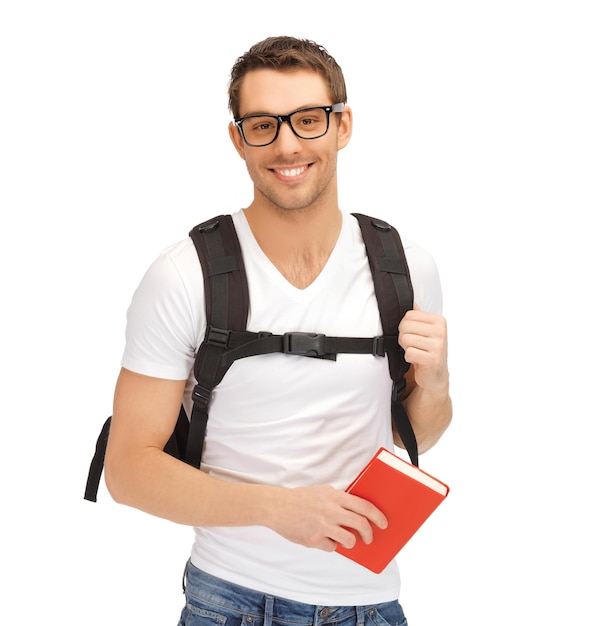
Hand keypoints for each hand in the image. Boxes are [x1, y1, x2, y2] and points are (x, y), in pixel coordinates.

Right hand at [268, 484, 386, 551]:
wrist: (276, 506)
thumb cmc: (301, 498)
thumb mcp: (322, 491)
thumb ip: (338, 500)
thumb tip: (358, 513)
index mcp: (335, 496)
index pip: (364, 506)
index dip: (377, 516)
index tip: (383, 523)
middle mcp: (331, 510)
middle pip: (361, 524)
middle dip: (369, 534)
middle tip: (369, 538)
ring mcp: (322, 526)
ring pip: (349, 540)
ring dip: (350, 542)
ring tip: (345, 539)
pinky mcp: (314, 539)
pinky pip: (331, 547)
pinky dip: (330, 545)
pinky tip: (323, 538)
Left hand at [398, 303, 447, 393]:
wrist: (435, 375)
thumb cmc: (429, 351)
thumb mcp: (426, 331)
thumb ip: (419, 316)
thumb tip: (411, 301)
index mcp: (439, 321)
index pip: (409, 315)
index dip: (405, 326)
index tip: (414, 335)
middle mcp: (441, 331)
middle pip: (405, 326)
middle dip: (404, 337)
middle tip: (413, 345)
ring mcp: (438, 345)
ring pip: (405, 339)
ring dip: (407, 348)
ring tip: (416, 351)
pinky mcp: (433, 359)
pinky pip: (409, 353)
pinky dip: (409, 358)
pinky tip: (418, 360)